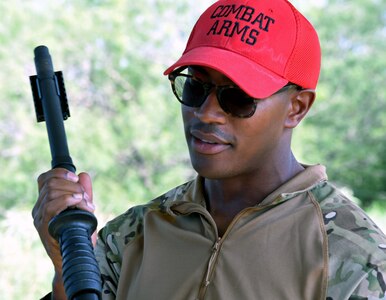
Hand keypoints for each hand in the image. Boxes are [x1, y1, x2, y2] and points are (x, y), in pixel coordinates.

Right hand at [32, 168, 95, 297]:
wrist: (74, 257)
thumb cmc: (79, 234)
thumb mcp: (84, 209)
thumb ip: (84, 192)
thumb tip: (84, 175)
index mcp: (46, 201)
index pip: (45, 178)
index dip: (60, 173)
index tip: (76, 178)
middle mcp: (39, 207)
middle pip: (50, 182)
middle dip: (72, 185)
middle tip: (86, 197)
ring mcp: (39, 217)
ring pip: (51, 192)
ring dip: (73, 193)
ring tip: (86, 203)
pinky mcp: (42, 226)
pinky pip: (50, 206)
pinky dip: (66, 200)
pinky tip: (77, 202)